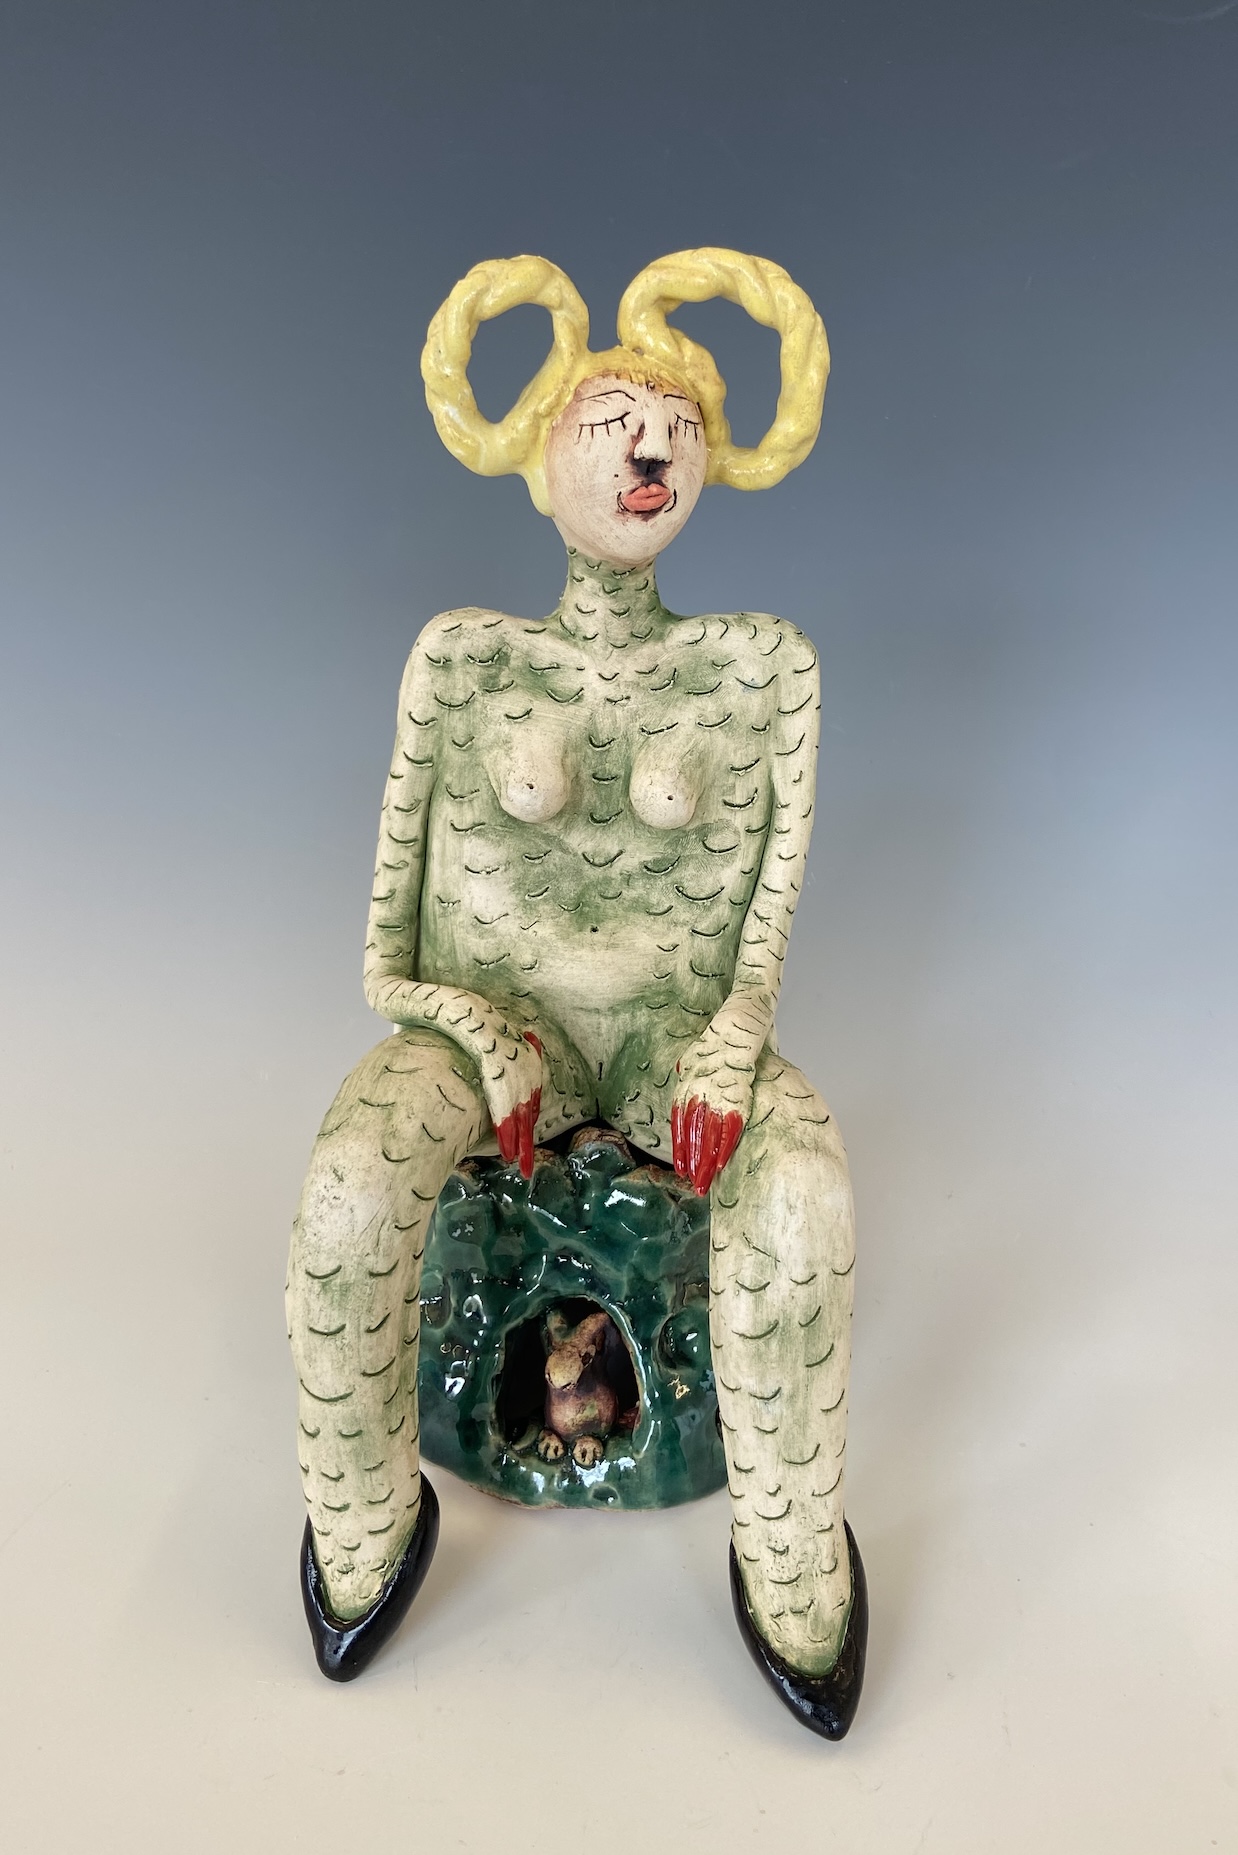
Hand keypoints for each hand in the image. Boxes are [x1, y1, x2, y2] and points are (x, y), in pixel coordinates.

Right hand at [490, 1030, 542, 1179]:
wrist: (471, 1011)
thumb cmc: (476, 1024)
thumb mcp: (493, 1041)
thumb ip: (496, 1058)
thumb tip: (490, 1068)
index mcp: (527, 1063)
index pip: (530, 1100)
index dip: (526, 1121)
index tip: (523, 1137)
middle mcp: (527, 1074)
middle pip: (530, 1114)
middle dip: (528, 1142)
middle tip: (528, 1166)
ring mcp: (515, 1078)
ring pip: (521, 1120)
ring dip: (521, 1145)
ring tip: (520, 1166)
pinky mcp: (500, 1083)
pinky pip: (505, 1115)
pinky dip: (507, 1136)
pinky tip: (508, 1153)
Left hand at [670, 1006, 760, 1195]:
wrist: (745, 1002)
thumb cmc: (736, 1022)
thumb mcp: (716, 1041)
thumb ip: (709, 1062)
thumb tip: (698, 1074)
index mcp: (696, 1070)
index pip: (683, 1112)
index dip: (682, 1139)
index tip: (681, 1165)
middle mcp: (700, 1075)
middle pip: (692, 1124)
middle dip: (693, 1156)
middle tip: (691, 1183)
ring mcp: (716, 1078)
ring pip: (706, 1125)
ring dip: (705, 1156)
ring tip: (702, 1180)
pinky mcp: (736, 1076)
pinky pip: (729, 1114)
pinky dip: (724, 1140)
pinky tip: (721, 1162)